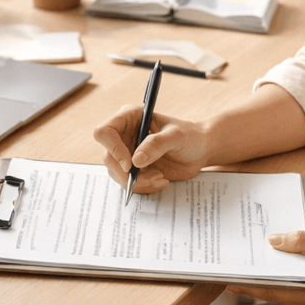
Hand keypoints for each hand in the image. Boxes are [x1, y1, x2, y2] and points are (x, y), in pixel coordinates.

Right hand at [92, 104, 209, 194]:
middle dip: (128, 173)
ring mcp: (127, 153)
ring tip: (160, 177)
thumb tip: (135, 160)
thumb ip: (157, 144)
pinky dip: (144, 186)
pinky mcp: (133, 169)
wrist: (199, 151)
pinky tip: (161, 180)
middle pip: (108, 158)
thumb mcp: (177, 136)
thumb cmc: (190, 136)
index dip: (112, 149)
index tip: (130, 164)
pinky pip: (128, 183)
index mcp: (130, 118)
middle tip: (153, 176)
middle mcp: (124, 135)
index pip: (105, 132)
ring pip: (116, 174)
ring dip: (138, 182)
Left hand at [228, 231, 304, 304]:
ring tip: (271, 262)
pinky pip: (300, 304)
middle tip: (242, 262)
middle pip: (277, 294)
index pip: (272, 290)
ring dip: (282, 282)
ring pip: (288, 299)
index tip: (225, 277)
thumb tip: (274, 241)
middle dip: (262, 278)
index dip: (248, 284)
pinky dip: (296, 290)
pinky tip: (299, 274)